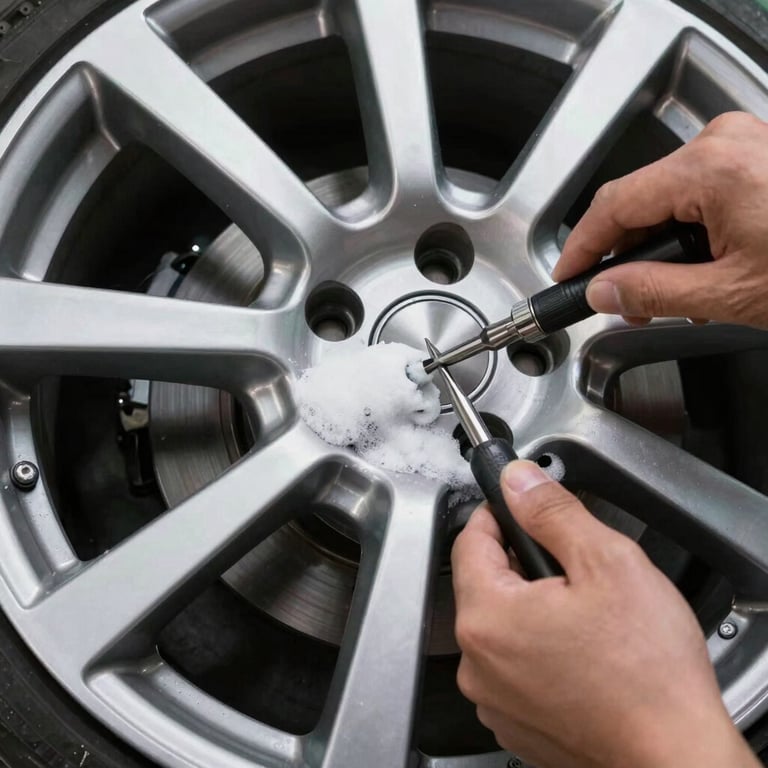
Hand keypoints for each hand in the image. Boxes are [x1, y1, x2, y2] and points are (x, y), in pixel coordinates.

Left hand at [451, 460, 759, 767]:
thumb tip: (519, 481)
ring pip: (500, 625)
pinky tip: (580, 653)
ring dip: (530, 609)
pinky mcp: (513, 722)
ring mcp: (493, 698)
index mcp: (487, 617)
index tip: (520, 507)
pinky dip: (536, 649)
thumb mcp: (607, 563)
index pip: (469, 539)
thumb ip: (553, 512)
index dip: (497, 514)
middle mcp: (476, 663)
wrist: (675, 757)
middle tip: (571, 567)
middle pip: (483, 583)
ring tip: (582, 615)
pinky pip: (511, 666)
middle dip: (521, 564)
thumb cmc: (648, 675)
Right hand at [554, 111, 767, 327]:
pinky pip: (700, 193)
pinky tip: (699, 271)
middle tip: (625, 303)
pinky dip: (690, 233)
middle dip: (625, 258)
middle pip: (639, 201)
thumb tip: (602, 290)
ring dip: (659, 250)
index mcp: (711, 167)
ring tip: (673, 299)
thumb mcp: (732, 292)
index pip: (614, 204)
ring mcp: (742, 144)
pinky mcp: (756, 156)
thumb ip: (654, 291)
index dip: (581, 246)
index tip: (566, 275)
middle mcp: (723, 142)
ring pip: (669, 199)